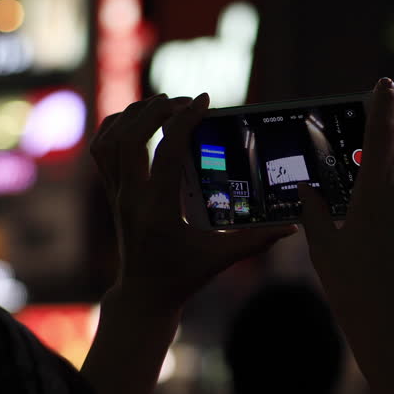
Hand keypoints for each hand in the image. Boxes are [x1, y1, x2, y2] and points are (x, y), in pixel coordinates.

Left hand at [90, 93, 296, 307]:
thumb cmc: (184, 276)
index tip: (204, 101)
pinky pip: (102, 151)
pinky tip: (136, 119)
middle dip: (156, 111)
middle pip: (130, 138)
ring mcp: (117, 195)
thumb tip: (291, 228)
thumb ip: (257, 240)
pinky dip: (115, 128)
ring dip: (133, 115)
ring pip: (110, 141)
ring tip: (161, 103)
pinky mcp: (113, 194)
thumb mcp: (222, 257)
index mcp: (158, 210)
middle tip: (185, 100)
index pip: (166, 153)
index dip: (184, 122)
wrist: (145, 294)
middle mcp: (131, 198)